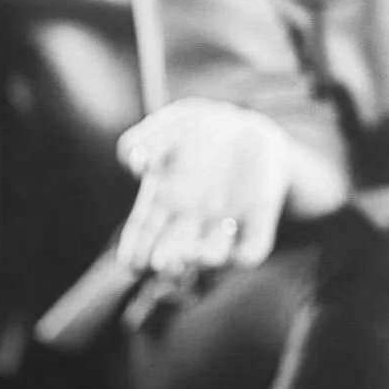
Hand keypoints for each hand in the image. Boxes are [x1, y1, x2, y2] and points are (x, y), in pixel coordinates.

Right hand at [114, 98, 340, 276]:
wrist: (249, 131)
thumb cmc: (198, 130)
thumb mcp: (171, 125)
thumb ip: (149, 139)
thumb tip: (138, 162)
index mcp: (163, 205)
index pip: (144, 234)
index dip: (136, 250)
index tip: (131, 261)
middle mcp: (191, 222)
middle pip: (176, 253)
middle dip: (168, 261)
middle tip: (162, 263)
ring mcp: (224, 225)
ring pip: (212, 254)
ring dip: (204, 259)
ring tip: (194, 254)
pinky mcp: (257, 223)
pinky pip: (251, 250)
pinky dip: (243, 252)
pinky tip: (232, 229)